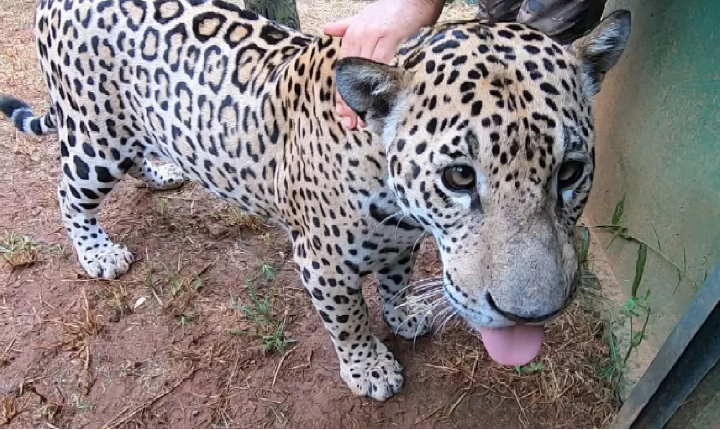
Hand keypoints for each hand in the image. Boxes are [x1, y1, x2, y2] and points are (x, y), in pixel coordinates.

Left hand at [324, 0, 443, 129]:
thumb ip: (345, 26)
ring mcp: (372, 35)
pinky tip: (378, 98)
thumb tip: (326, 28)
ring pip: (362, 73)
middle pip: (350, 74)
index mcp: (351, 34)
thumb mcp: (364, 16)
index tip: (343, 112)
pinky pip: (380, 64)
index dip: (342, 93)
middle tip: (352, 121)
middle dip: (350, 100)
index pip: (342, 70)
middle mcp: (358, 34)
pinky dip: (377, 82)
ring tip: (365, 116)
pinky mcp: (389, 36)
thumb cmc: (392, 10)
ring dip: (363, 97)